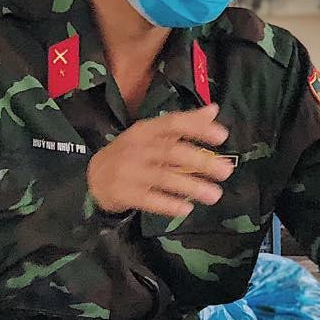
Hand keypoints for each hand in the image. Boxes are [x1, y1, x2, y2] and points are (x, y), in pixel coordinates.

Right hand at [86, 104, 234, 217]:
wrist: (93, 178)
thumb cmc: (130, 153)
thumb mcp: (152, 134)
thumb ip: (183, 123)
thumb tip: (213, 110)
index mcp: (146, 130)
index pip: (173, 123)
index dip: (197, 128)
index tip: (222, 136)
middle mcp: (138, 147)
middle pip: (172, 152)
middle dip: (200, 161)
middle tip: (226, 171)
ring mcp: (130, 171)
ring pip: (163, 177)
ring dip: (191, 186)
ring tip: (214, 195)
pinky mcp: (124, 193)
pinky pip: (149, 200)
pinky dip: (168, 204)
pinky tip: (186, 209)